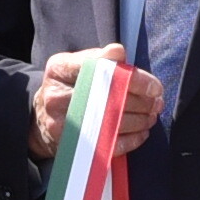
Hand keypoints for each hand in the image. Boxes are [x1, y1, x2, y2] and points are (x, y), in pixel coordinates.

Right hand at [30, 49, 167, 158]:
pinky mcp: (72, 147)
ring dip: (140, 120)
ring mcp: (62, 124)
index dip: (134, 79)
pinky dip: (132, 139)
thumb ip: (99, 58)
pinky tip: (142, 132)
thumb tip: (119, 52)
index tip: (155, 86)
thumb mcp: (77, 65)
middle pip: (110, 98)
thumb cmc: (68, 87)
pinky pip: (110, 145)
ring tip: (152, 115)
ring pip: (113, 122)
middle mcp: (57, 97)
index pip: (102, 70)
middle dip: (142, 101)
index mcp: (59, 70)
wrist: (42, 119)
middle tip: (157, 102)